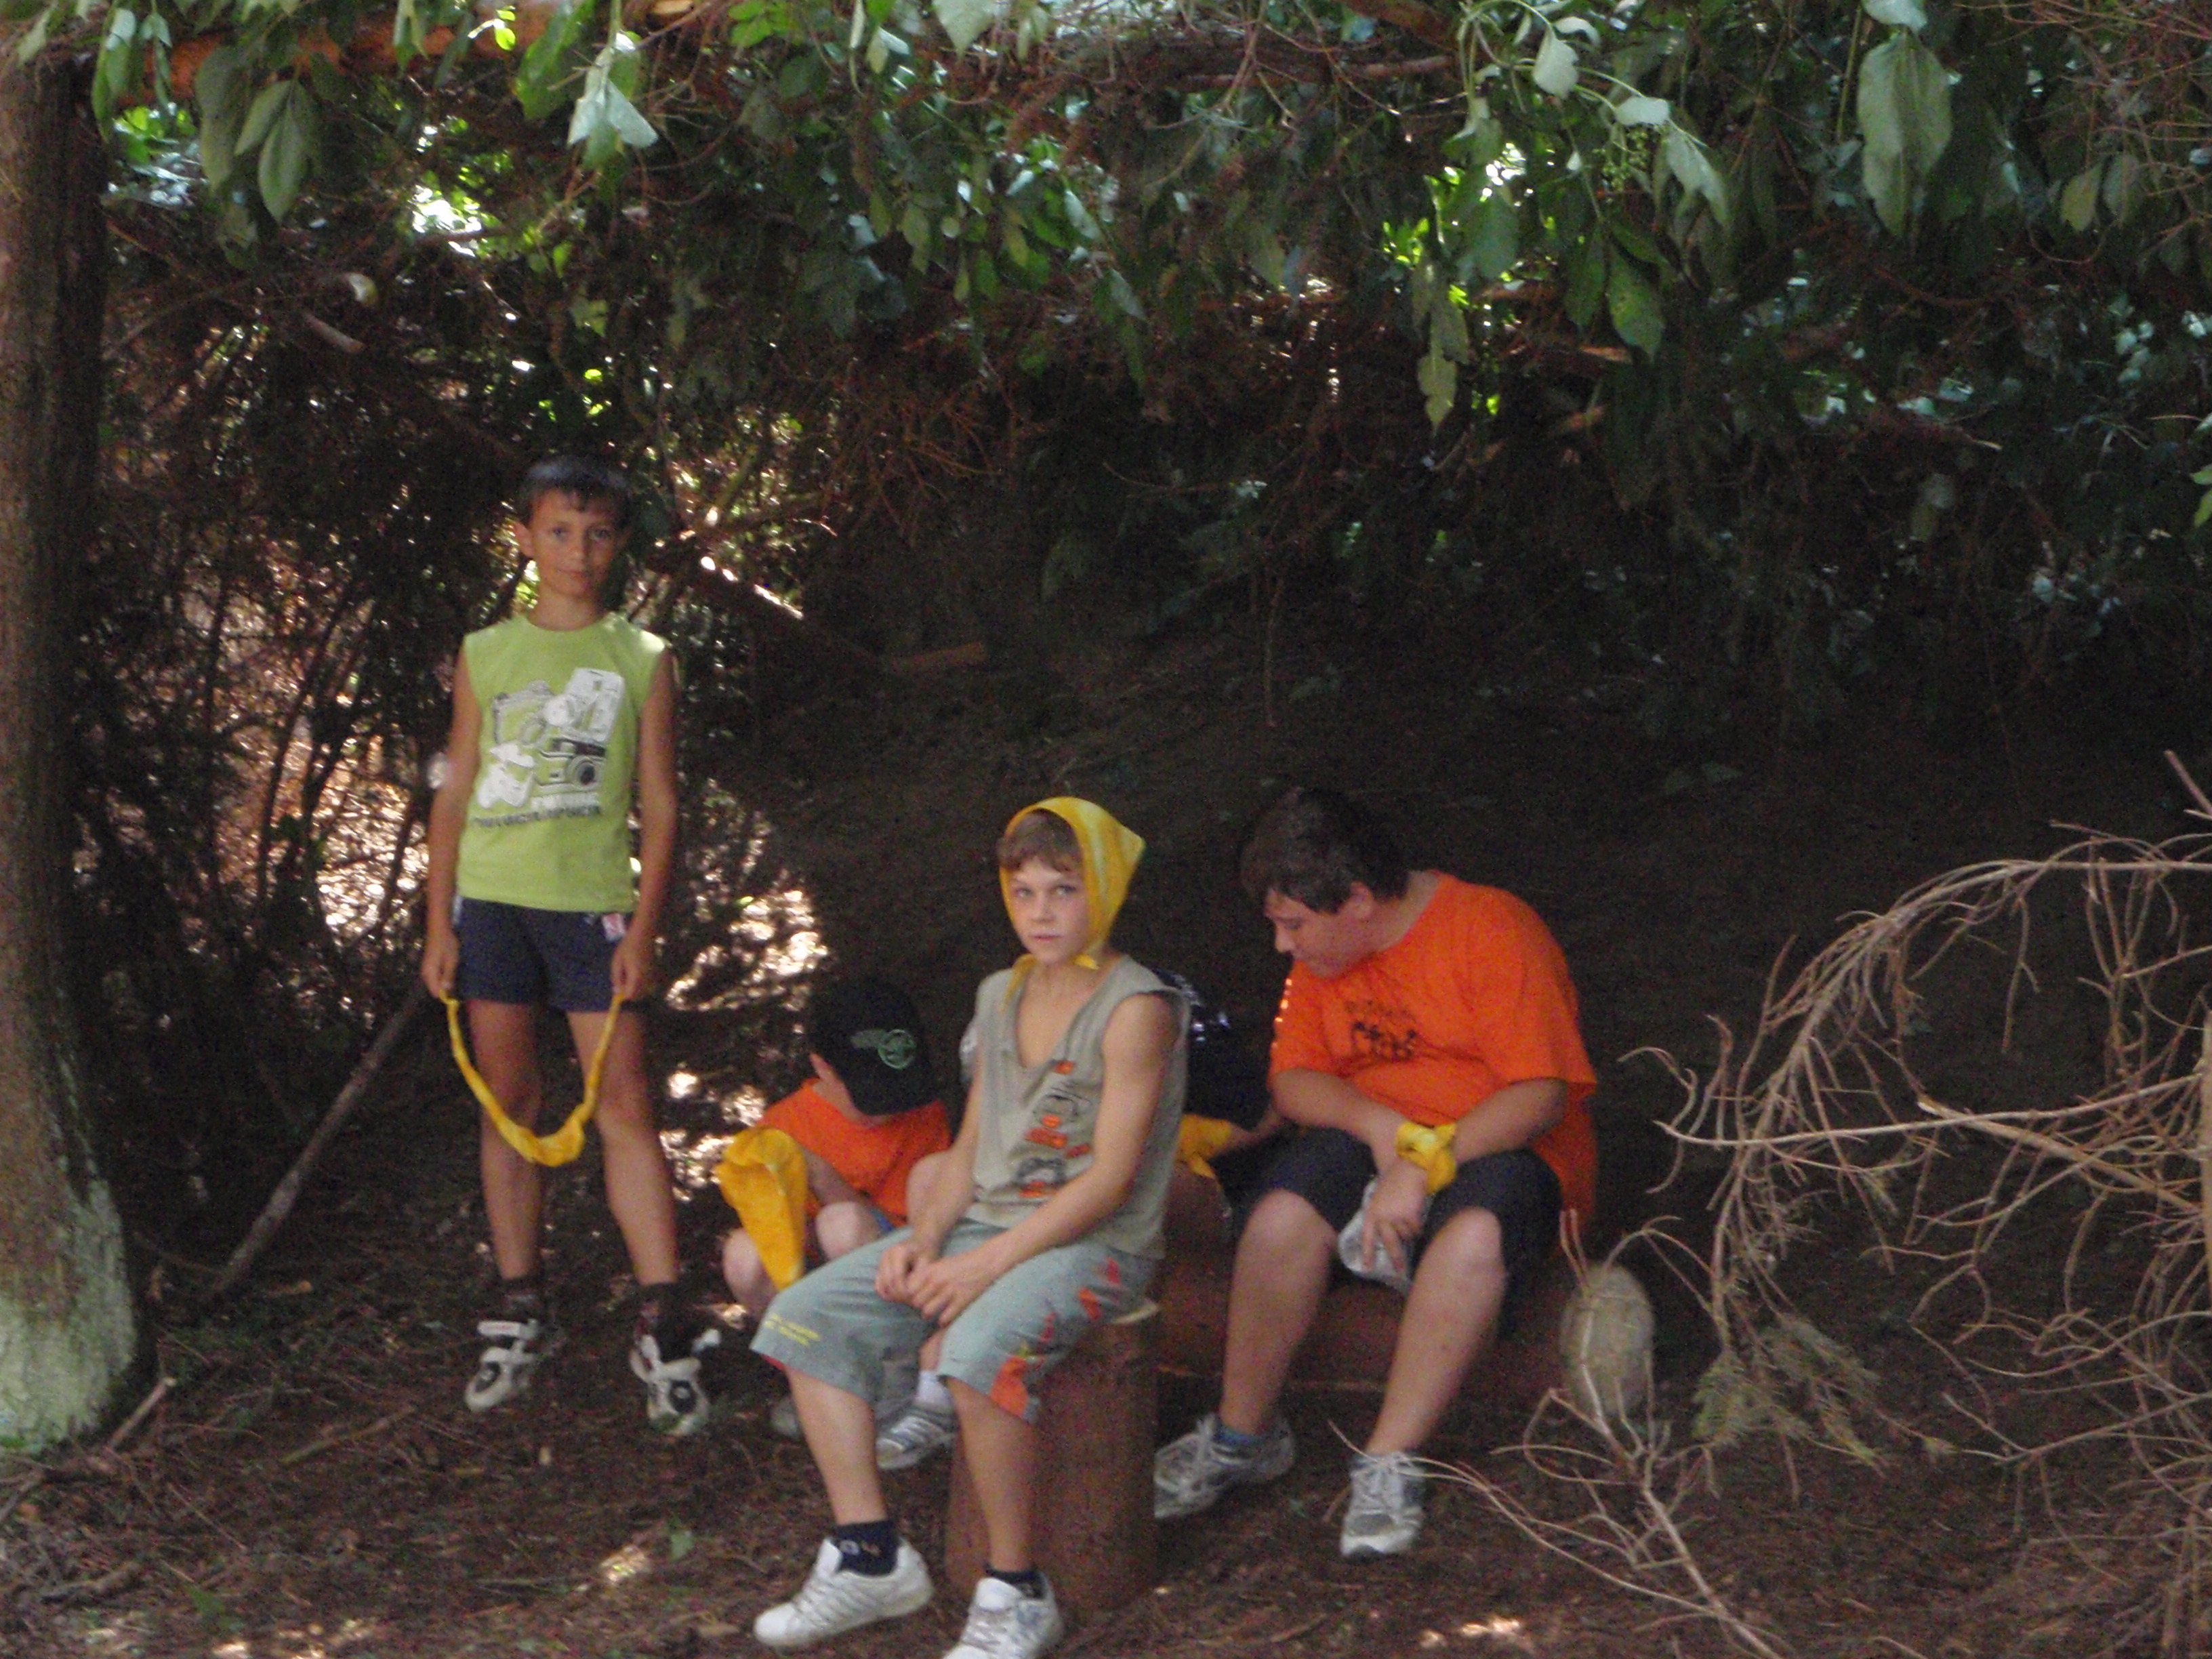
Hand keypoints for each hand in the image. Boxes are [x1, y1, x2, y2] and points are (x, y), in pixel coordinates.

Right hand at [421, 927, 458, 999]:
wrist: (439, 928)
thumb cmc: (446, 943)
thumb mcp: (451, 960)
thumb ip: (448, 976)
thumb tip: (446, 991)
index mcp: (430, 973)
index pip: (435, 992)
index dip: (445, 995)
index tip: (456, 993)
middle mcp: (425, 973)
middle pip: (434, 988)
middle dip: (446, 989)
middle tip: (457, 981)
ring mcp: (426, 969)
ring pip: (435, 983)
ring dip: (445, 982)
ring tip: (454, 973)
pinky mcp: (429, 965)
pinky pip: (436, 976)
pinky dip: (443, 976)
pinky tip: (450, 970)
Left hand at [609, 928, 655, 1003]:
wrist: (644, 934)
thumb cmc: (628, 946)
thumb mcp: (617, 962)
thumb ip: (617, 978)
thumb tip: (617, 991)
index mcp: (636, 977)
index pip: (631, 996)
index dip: (624, 997)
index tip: (618, 991)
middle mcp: (647, 979)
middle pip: (639, 996)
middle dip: (630, 994)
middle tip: (622, 983)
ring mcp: (652, 976)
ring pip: (644, 991)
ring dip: (636, 989)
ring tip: (628, 976)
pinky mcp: (655, 972)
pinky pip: (648, 984)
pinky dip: (641, 984)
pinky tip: (635, 972)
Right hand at [876, 1238, 935, 1302]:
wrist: (921, 1241)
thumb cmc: (927, 1252)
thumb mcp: (927, 1263)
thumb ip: (918, 1277)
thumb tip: (909, 1293)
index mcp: (899, 1251)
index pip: (897, 1276)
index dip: (903, 1291)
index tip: (913, 1299)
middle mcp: (887, 1254)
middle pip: (887, 1282)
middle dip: (897, 1295)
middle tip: (909, 1302)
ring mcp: (882, 1260)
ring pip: (881, 1285)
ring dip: (891, 1295)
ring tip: (904, 1300)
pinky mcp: (880, 1267)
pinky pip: (878, 1284)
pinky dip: (885, 1293)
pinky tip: (897, 1297)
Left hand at [907, 1247, 1003, 1327]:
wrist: (986, 1262)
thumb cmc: (962, 1264)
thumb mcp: (941, 1264)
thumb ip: (925, 1276)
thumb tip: (909, 1292)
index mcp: (931, 1270)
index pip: (909, 1289)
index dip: (910, 1295)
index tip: (915, 1297)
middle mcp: (938, 1280)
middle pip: (916, 1302)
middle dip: (919, 1306)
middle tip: (925, 1305)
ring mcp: (949, 1291)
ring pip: (926, 1312)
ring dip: (929, 1314)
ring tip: (933, 1312)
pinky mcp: (961, 1301)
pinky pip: (944, 1318)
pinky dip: (943, 1320)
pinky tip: (946, 1316)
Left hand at [1361, 1156, 1429, 1280]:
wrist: (1408, 1169)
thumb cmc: (1395, 1182)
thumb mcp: (1380, 1199)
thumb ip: (1380, 1215)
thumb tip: (1384, 1235)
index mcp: (1371, 1212)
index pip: (1367, 1237)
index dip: (1367, 1253)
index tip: (1367, 1268)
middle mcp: (1381, 1217)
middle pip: (1389, 1244)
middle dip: (1396, 1258)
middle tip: (1400, 1271)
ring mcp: (1395, 1217)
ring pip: (1406, 1235)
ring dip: (1410, 1230)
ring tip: (1410, 1215)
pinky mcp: (1409, 1216)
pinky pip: (1416, 1229)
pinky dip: (1418, 1223)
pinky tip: (1416, 1211)